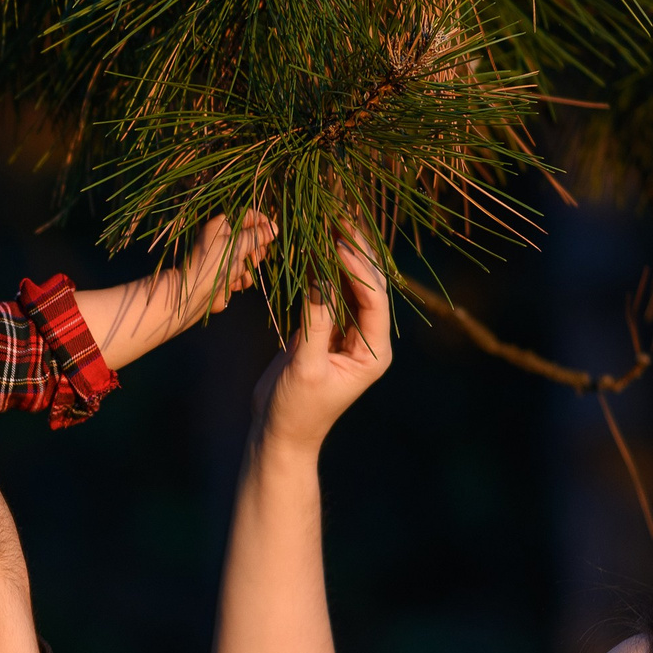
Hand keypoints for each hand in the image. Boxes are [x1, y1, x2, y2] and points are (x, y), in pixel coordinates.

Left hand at [181, 211, 276, 319]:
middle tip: (252, 256)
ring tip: (240, 272)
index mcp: (222, 226)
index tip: (271, 231)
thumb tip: (274, 228)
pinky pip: (244, 274)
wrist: (194, 293)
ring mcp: (225, 258)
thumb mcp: (237, 245)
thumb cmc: (213, 263)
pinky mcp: (227, 275)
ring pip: (250, 258)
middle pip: (251, 238)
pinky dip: (242, 279)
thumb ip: (257, 235)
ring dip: (249, 266)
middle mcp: (223, 240)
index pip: (246, 216)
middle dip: (256, 249)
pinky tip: (234, 283)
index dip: (260, 222)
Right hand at [254, 229, 391, 455]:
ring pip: (347, 285)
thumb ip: (314, 321)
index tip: (338, 243)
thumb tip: (320, 274)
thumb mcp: (305, 366)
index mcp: (373, 353)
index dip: (358, 269)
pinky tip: (310, 246)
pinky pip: (327, 293)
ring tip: (326, 222)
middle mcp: (366, 340)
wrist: (278, 434)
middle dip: (354, 253)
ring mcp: (346, 334)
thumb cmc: (295, 410)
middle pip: (367, 286)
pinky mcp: (324, 331)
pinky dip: (319, 271)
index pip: (374, 300)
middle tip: (337, 218)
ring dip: (337, 256)